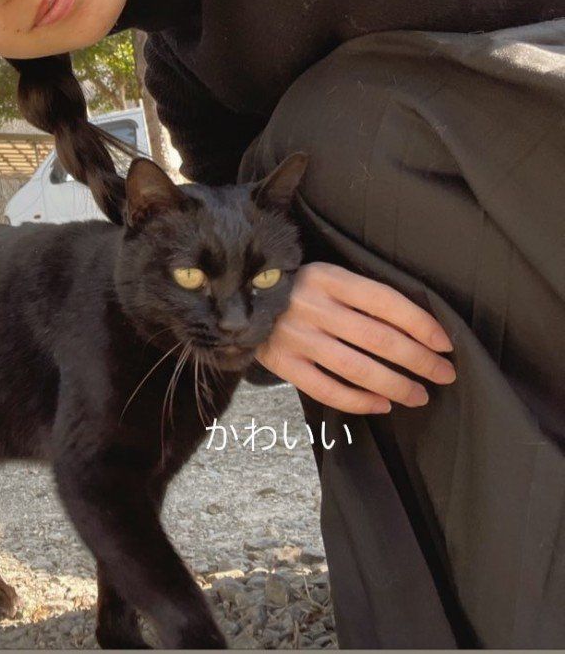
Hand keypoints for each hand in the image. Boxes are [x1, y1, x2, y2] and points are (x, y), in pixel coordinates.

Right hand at [254, 262, 456, 413]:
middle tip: (443, 374)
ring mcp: (294, 337)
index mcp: (328, 278)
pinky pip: (326, 389)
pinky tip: (381, 405)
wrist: (239, 299)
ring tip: (418, 395)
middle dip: (418, 360)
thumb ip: (362, 296)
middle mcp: (311, 306)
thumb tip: (418, 329)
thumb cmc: (298, 290)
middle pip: (377, 338)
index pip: (385, 301)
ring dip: (395, 385)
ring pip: (356, 367)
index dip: (421, 324)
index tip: (445, 344)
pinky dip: (358, 401)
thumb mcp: (327, 278)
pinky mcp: (281, 362)